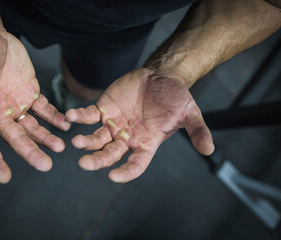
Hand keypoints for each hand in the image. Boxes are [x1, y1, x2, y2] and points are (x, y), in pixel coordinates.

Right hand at [0, 27, 69, 182]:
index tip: (4, 177)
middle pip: (16, 138)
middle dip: (30, 152)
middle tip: (45, 165)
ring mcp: (16, 105)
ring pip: (33, 127)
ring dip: (46, 137)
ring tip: (60, 147)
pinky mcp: (30, 94)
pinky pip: (45, 109)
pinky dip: (54, 118)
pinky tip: (65, 125)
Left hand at [66, 68, 213, 182]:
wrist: (162, 76)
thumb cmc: (176, 98)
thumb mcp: (190, 113)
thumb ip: (197, 131)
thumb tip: (209, 149)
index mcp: (146, 144)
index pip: (135, 164)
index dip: (125, 172)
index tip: (113, 176)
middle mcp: (127, 138)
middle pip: (110, 154)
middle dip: (97, 160)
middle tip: (84, 164)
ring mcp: (114, 124)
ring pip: (97, 138)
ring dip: (86, 141)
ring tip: (76, 142)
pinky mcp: (104, 109)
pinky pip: (89, 115)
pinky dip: (80, 116)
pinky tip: (70, 116)